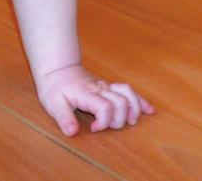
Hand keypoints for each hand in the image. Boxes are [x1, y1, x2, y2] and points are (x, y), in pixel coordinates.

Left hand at [36, 65, 153, 135]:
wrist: (56, 69)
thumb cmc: (54, 87)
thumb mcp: (53, 103)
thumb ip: (63, 118)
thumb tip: (72, 132)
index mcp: (87, 94)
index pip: (105, 107)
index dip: (104, 122)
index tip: (93, 128)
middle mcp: (100, 89)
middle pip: (120, 103)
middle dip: (118, 120)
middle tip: (105, 126)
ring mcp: (105, 87)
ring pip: (128, 94)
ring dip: (133, 110)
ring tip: (130, 122)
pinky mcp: (109, 87)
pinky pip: (128, 90)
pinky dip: (140, 100)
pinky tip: (148, 110)